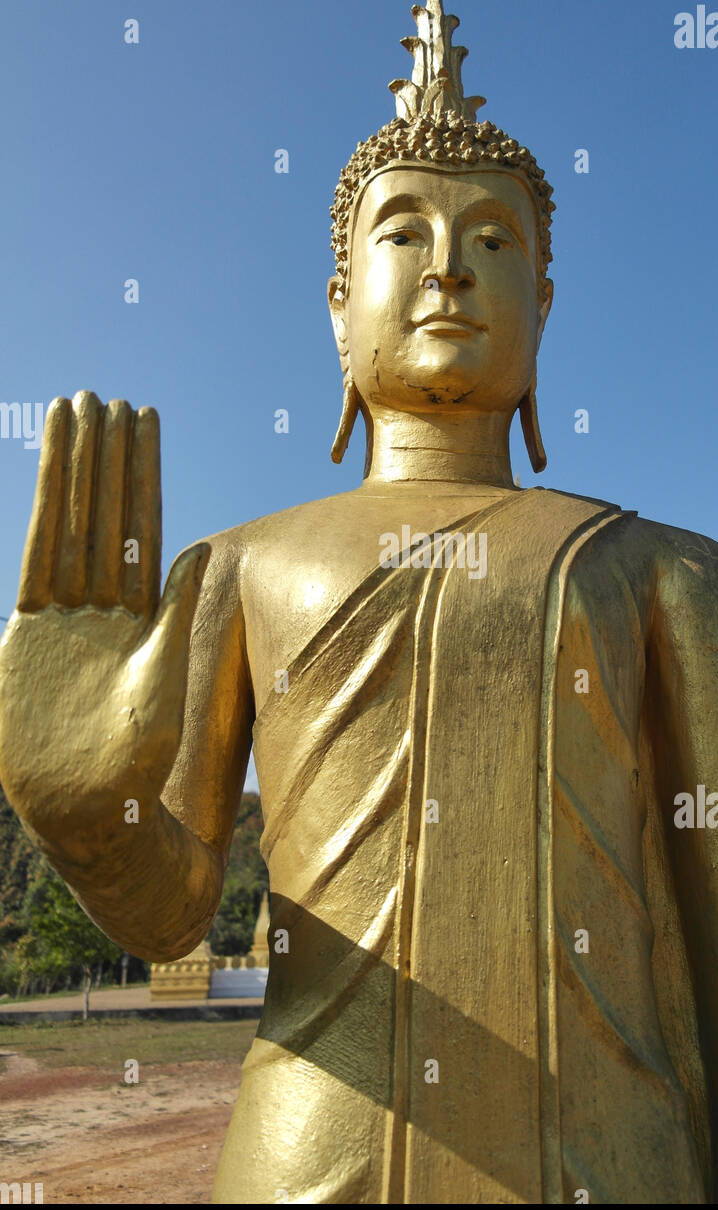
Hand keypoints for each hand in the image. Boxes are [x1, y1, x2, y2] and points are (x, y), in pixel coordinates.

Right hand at [0, 391, 209, 838]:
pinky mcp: (28, 636)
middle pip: (100, 514)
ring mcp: (63, 618)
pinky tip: (59, 481)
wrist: (86, 813)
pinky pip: (34, 566)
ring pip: (67, 528)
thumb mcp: (163, 685)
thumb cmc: (135, 765)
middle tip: (102, 396)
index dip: (138, 474)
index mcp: (141, 615)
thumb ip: (175, 619)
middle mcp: (103, 607)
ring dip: (71, 473)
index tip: (141, 422)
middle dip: (101, 457)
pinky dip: (42, 524)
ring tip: (72, 413)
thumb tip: (199, 553)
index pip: (138, 527)